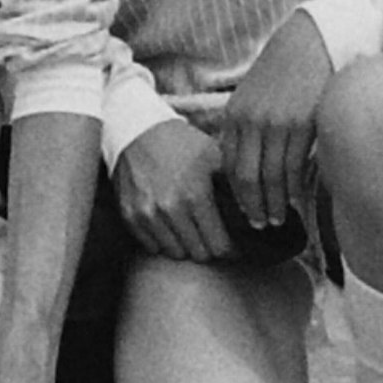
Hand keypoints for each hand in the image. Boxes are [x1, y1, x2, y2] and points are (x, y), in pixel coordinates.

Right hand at [113, 118, 235, 263]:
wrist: (137, 129)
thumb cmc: (181, 142)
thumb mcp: (215, 156)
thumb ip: (236, 186)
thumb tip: (254, 213)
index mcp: (196, 196)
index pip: (219, 246)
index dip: (230, 250)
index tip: (233, 246)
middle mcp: (170, 209)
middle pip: (199, 254)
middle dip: (210, 247)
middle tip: (213, 235)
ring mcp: (147, 214)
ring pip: (176, 253)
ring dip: (186, 245)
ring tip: (191, 228)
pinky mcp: (129, 215)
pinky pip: (152, 246)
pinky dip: (163, 241)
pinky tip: (170, 224)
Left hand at [214, 15, 334, 237]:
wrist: (309, 44)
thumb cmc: (282, 74)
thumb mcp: (252, 98)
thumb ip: (246, 128)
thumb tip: (248, 166)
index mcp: (234, 116)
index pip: (228, 166)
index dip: (235, 194)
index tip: (244, 211)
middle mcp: (250, 122)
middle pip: (246, 177)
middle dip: (252, 206)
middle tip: (260, 225)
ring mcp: (275, 124)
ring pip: (271, 177)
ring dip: (275, 203)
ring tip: (278, 219)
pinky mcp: (301, 125)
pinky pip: (295, 166)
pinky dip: (294, 188)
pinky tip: (297, 200)